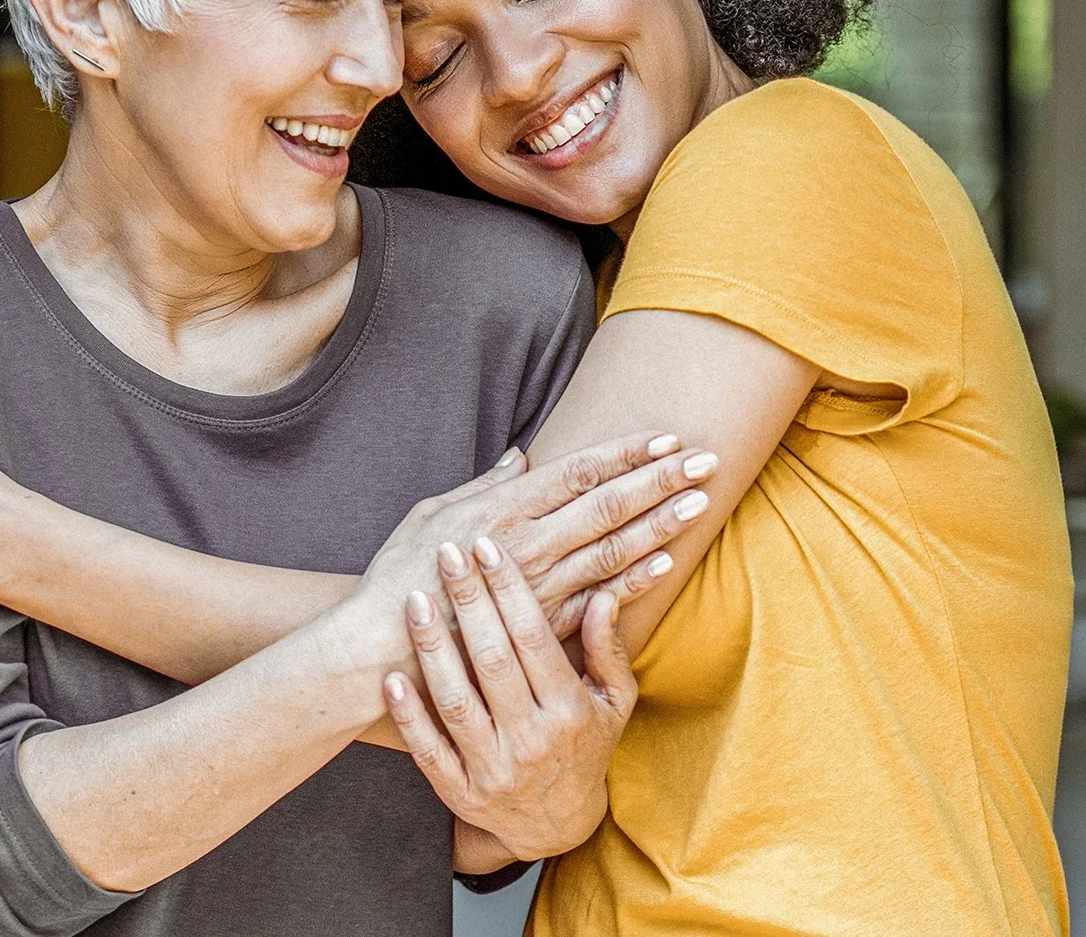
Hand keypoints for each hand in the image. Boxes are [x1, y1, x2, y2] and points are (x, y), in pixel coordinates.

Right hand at [357, 436, 717, 644]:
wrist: (380, 646)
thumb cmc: (399, 575)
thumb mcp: (432, 513)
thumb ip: (484, 485)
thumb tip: (521, 459)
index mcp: (503, 508)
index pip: (579, 472)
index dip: (626, 453)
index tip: (666, 437)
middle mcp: (528, 543)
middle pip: (607, 504)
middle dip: (659, 480)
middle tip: (705, 460)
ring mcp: (539, 586)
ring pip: (612, 548)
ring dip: (659, 524)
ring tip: (699, 504)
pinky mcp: (540, 626)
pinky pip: (597, 600)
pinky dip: (633, 582)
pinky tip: (665, 564)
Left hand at [385, 537, 635, 860]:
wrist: (556, 825)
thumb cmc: (585, 747)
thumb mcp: (614, 703)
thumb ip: (607, 650)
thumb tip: (603, 596)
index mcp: (569, 710)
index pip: (534, 639)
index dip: (509, 590)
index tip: (488, 548)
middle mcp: (532, 739)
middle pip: (492, 660)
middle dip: (468, 601)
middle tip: (447, 554)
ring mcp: (492, 768)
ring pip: (456, 701)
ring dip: (432, 648)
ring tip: (415, 600)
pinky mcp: (459, 791)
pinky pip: (427, 749)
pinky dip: (407, 714)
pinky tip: (390, 676)